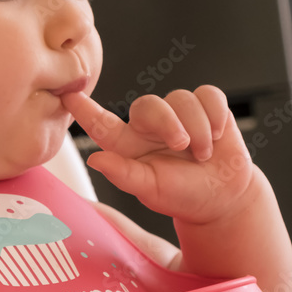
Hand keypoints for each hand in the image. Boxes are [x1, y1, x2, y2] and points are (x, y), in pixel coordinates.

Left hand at [62, 86, 256, 224]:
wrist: (223, 196)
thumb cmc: (182, 195)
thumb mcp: (151, 190)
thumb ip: (123, 174)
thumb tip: (95, 160)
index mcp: (129, 145)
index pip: (101, 123)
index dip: (84, 109)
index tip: (68, 95)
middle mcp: (149, 125)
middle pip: (149, 105)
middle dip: (168, 123)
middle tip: (182, 146)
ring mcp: (177, 113)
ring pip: (181, 98)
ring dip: (198, 127)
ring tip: (203, 153)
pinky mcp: (205, 106)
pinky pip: (207, 94)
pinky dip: (215, 115)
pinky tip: (218, 135)